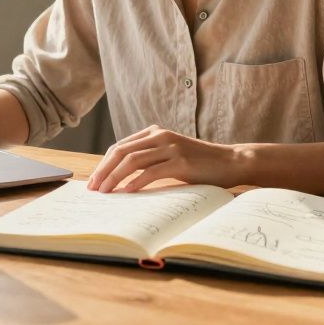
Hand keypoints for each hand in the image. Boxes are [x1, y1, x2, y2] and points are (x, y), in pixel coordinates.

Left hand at [87, 125, 240, 192]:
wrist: (230, 161)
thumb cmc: (199, 164)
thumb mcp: (170, 156)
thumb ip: (149, 160)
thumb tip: (121, 180)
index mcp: (155, 132)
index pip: (120, 147)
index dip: (104, 164)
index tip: (93, 181)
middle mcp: (160, 136)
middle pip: (121, 152)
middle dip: (103, 171)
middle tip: (93, 188)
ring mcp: (170, 147)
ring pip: (132, 161)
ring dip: (114, 177)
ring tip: (105, 192)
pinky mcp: (180, 161)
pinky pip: (151, 172)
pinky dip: (136, 182)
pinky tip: (126, 192)